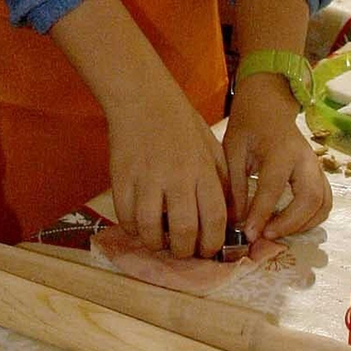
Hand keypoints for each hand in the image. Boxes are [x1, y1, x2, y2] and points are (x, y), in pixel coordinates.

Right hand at [108, 69, 229, 258]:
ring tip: (160, 242)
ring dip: (157, 244)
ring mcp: (146, 178)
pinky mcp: (121, 178)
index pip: (214, 218)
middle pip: (184, 231)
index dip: (213, 243)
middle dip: (185, 252)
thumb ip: (221, 181)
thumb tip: (228, 217)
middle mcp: (176, 177)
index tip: (208, 250)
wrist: (142, 98)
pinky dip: (133, 229)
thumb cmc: (182, 123)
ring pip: (151, 229)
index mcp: (202, 170)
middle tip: (183, 251)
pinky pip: (125, 217)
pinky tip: (139, 226)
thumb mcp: (211, 147)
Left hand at [223, 74, 332, 240]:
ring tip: (279, 232)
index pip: (273, 188)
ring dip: (304, 224)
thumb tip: (237, 222)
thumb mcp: (232, 151)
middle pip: (310, 198)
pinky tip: (292, 225)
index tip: (250, 235)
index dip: (261, 214)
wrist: (269, 105)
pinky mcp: (320, 173)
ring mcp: (316, 166)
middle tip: (267, 235)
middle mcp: (304, 159)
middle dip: (290, 223)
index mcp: (280, 150)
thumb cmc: (248, 127)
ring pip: (323, 203)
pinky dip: (313, 219)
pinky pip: (325, 201)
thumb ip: (235, 186)